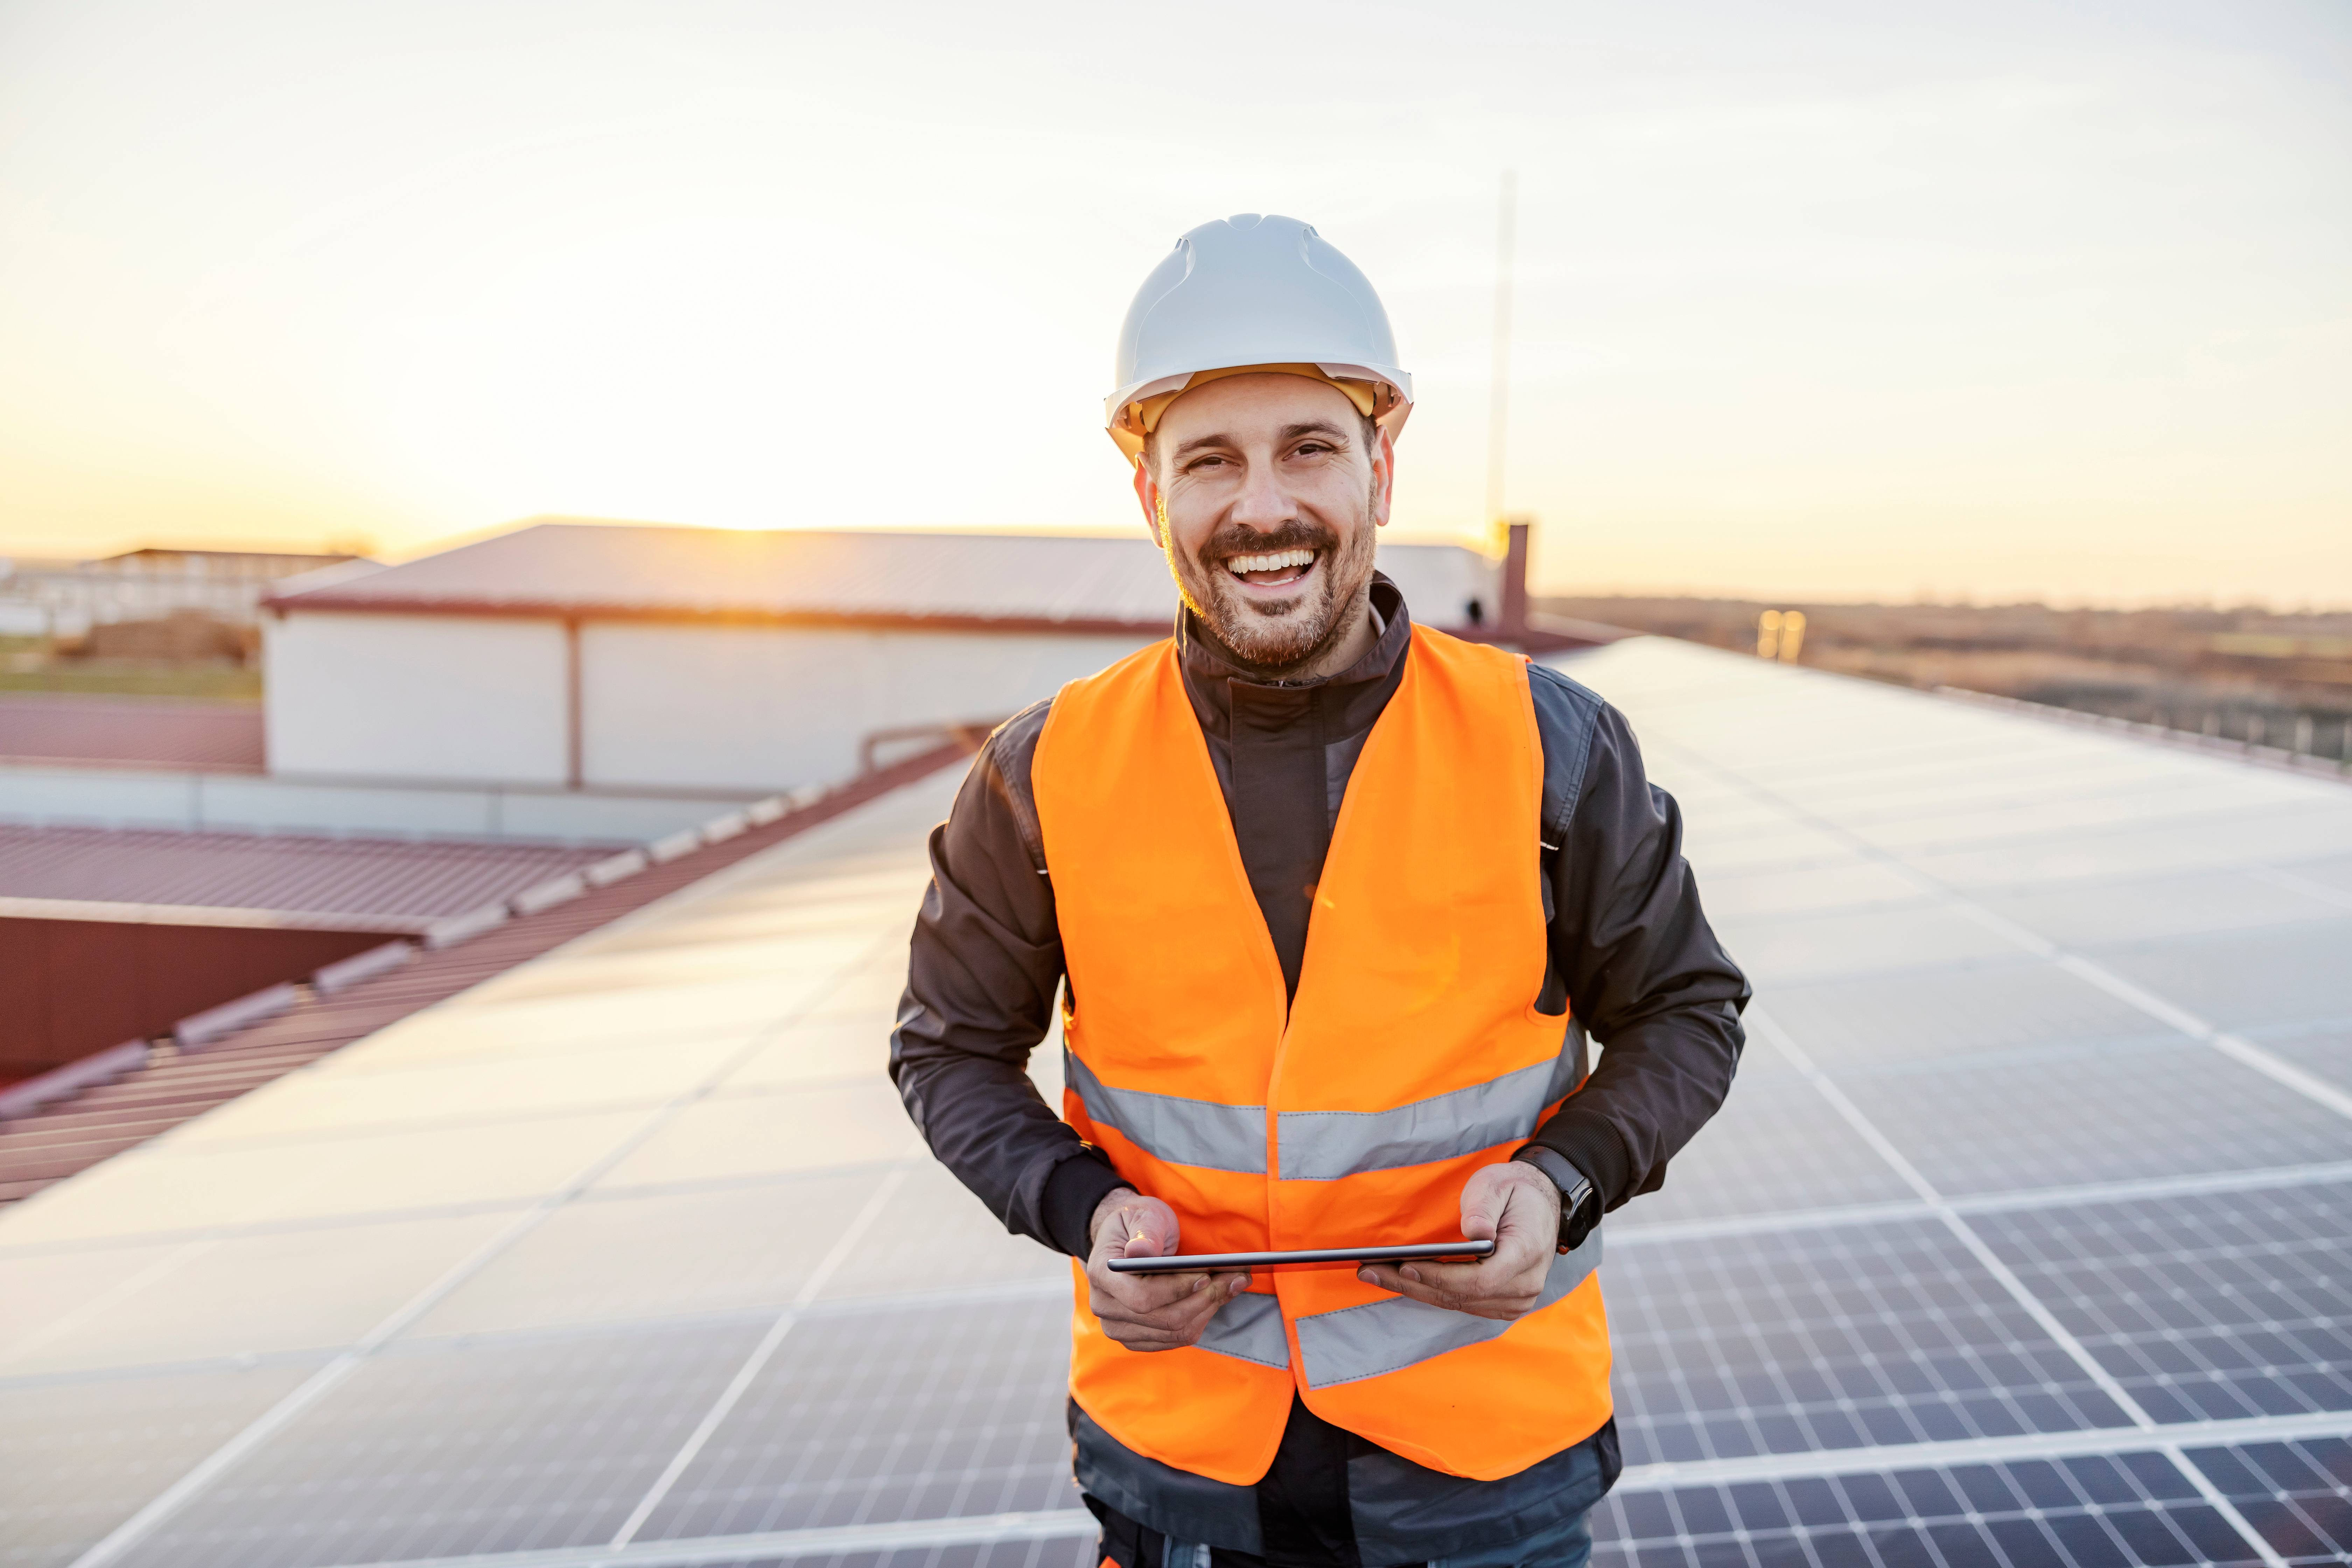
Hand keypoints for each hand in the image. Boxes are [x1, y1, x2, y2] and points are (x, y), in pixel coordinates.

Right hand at [1084, 1187, 1250, 1351]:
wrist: (1129, 1238)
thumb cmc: (1138, 1223)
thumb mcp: (1143, 1215)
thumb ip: (1145, 1232)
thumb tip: (1142, 1252)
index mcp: (1102, 1275)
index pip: (1141, 1297)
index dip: (1176, 1290)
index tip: (1206, 1275)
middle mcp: (1105, 1308)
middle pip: (1163, 1318)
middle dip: (1204, 1299)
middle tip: (1236, 1277)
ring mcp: (1120, 1327)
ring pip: (1174, 1332)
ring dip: (1208, 1310)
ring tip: (1233, 1285)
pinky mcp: (1138, 1338)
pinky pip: (1176, 1339)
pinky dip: (1201, 1319)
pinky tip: (1216, 1299)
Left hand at [1356, 1162, 1559, 1320]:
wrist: (1541, 1205)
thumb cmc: (1515, 1191)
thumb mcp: (1498, 1184)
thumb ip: (1484, 1208)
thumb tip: (1474, 1234)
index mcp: (1527, 1253)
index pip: (1480, 1279)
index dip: (1440, 1277)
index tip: (1405, 1265)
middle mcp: (1525, 1284)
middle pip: (1462, 1296)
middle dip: (1412, 1284)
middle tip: (1369, 1271)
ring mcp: (1516, 1299)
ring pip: (1457, 1303)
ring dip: (1414, 1291)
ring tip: (1375, 1275)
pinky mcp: (1503, 1303)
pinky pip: (1462, 1304)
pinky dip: (1430, 1293)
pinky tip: (1402, 1280)